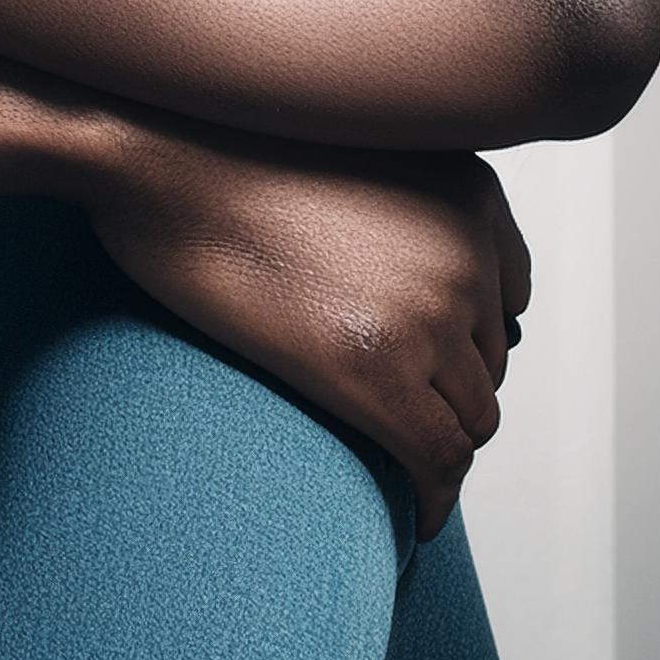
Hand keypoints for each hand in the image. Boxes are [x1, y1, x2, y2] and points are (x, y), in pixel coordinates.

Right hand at [75, 113, 531, 542]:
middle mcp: (467, 250)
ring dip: (435, 443)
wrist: (151, 153)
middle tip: (392, 419)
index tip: (427, 366)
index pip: (508, 292)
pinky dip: (432, 496)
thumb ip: (386, 203)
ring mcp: (429, 312)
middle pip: (488, 358)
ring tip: (390, 465)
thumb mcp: (342, 153)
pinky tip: (412, 513)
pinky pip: (436, 459)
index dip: (466, 339)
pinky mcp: (376, 371)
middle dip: (446, 392)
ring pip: (470, 416)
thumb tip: (374, 270)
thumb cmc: (211, 145)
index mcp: (467, 189)